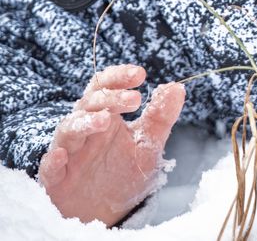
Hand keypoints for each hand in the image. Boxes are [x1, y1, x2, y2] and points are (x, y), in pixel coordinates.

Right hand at [38, 64, 185, 225]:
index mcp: (106, 116)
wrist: (106, 211)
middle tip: (135, 99)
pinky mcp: (57, 178)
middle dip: (110, 97)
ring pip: (68, 130)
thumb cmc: (123, 173)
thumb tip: (177, 87)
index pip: (106, 87)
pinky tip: (61, 156)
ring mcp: (69, 152)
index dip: (119, 77)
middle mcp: (85, 130)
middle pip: (89, 103)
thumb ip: (160, 117)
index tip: (140, 74)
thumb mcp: (148, 144)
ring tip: (105, 120)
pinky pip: (49, 167)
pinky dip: (53, 160)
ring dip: (84, 122)